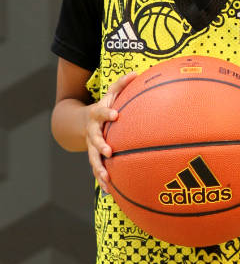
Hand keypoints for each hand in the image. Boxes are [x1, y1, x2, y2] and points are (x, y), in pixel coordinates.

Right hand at [86, 71, 136, 192]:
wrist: (79, 122)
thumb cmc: (104, 106)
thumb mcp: (110, 93)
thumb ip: (122, 84)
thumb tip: (136, 73)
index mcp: (96, 115)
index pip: (101, 112)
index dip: (107, 113)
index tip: (116, 115)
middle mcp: (92, 132)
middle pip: (93, 140)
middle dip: (100, 145)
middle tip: (109, 151)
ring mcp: (91, 146)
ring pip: (93, 159)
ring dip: (99, 168)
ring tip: (107, 178)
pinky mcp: (94, 157)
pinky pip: (97, 169)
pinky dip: (102, 180)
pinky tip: (110, 191)